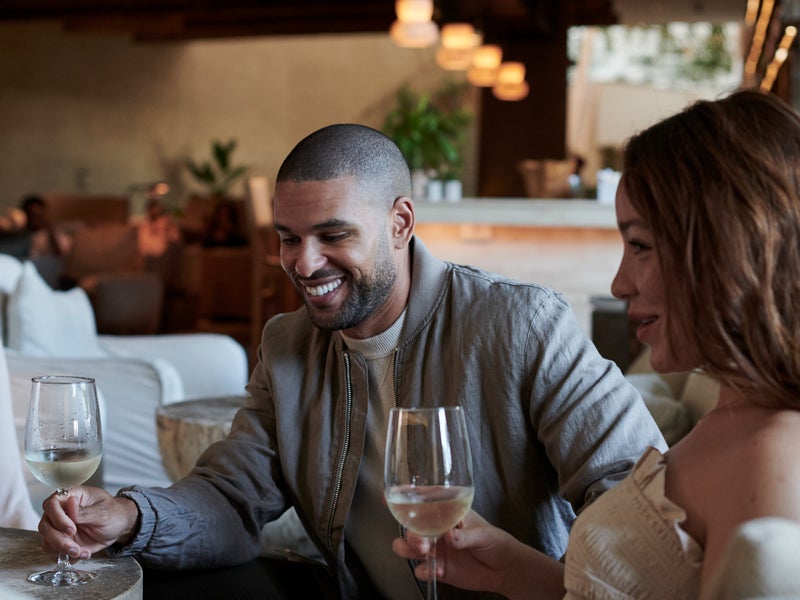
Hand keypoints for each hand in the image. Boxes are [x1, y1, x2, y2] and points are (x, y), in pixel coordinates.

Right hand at [38, 486, 138, 560]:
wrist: (119, 526)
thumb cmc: (113, 513)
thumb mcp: (103, 512)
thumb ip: (85, 511)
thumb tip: (70, 502)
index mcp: (71, 497)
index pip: (51, 504)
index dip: (57, 518)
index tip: (71, 529)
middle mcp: (61, 512)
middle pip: (45, 526)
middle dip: (58, 540)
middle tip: (75, 548)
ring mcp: (60, 528)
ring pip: (47, 541)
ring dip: (62, 551)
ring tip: (82, 552)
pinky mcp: (62, 541)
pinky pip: (55, 552)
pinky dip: (67, 557)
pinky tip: (84, 554)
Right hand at [392, 509, 564, 599]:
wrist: (504, 570)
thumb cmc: (495, 541)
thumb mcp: (484, 533)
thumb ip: (467, 535)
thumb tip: (452, 535)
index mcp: (447, 512)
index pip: (423, 501)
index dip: (404, 497)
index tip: (389, 496)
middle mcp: (436, 529)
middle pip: (412, 526)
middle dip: (411, 532)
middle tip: (422, 542)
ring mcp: (435, 549)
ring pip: (410, 547)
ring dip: (409, 549)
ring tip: (423, 552)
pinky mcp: (438, 568)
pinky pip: (422, 569)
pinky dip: (424, 571)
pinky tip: (432, 571)